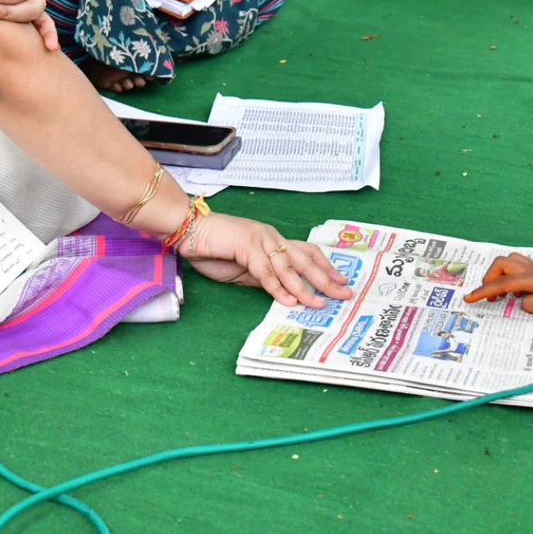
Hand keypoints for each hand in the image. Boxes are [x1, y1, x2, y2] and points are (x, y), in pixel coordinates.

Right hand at [182, 211, 353, 308]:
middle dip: (326, 278)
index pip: (307, 252)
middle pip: (305, 258)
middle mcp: (272, 237)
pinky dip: (278, 287)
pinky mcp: (245, 246)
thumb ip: (264, 277)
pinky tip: (288, 300)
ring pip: (288, 266)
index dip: (326, 267)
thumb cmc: (214, 248)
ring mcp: (260, 239)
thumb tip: (284, 293)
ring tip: (317, 303)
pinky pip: (265, 270)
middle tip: (343, 294)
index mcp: (273, 240)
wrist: (189, 230)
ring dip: (304, 287)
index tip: (341, 282)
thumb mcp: (245, 269)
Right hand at [464, 253, 532, 320]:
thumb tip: (518, 301)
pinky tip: (517, 294)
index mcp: (532, 278)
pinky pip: (520, 269)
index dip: (483, 291)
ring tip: (499, 294)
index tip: (469, 298)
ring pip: (511, 262)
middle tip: (487, 296)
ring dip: (500, 275)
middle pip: (502, 263)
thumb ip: (529, 304)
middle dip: (489, 277)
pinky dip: (511, 278)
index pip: (501, 283)